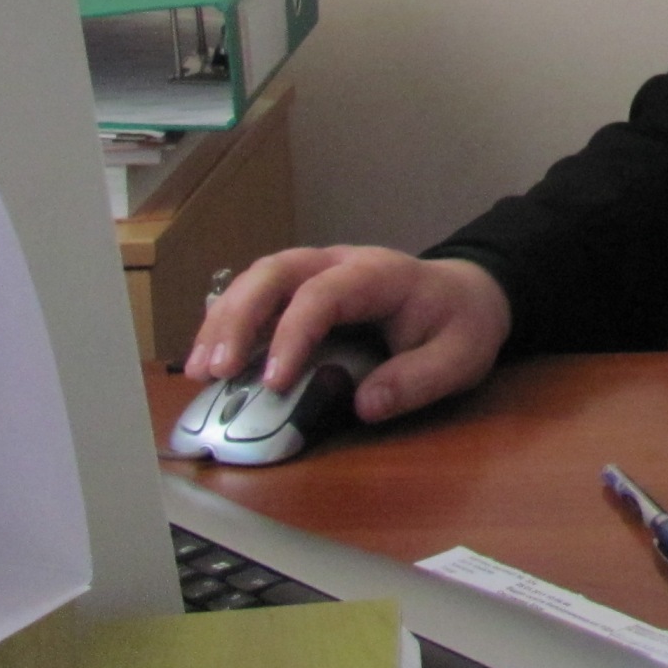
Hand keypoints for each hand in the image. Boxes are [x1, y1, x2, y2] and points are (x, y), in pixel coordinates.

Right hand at [184, 246, 511, 424]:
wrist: (467, 296)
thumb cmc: (461, 323)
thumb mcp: (461, 356)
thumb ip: (418, 380)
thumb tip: (364, 404)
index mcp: (380, 274)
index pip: (324, 293)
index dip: (292, 334)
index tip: (271, 382)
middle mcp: (341, 263)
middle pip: (276, 272)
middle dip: (238, 318)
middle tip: (213, 371)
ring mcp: (318, 272)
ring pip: (257, 278)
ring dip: (223, 320)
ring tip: (200, 371)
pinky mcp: (303, 290)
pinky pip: (258, 295)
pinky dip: (229, 323)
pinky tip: (210, 359)